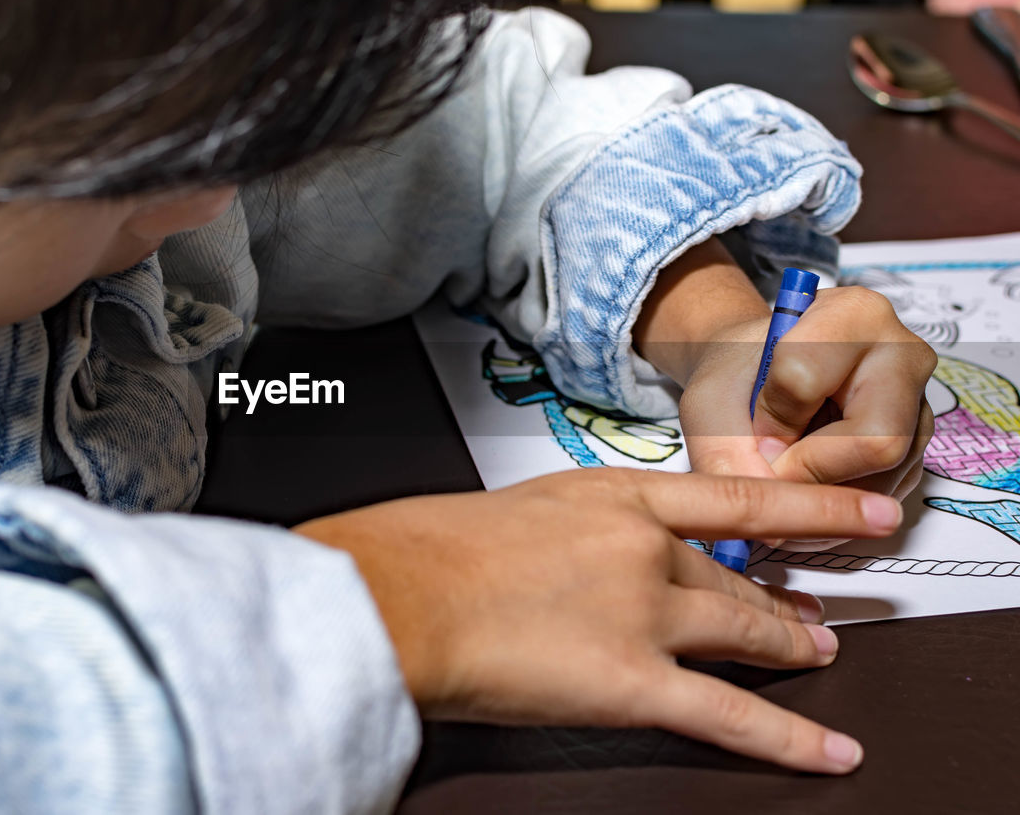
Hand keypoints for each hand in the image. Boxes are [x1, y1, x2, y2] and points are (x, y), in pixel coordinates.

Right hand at [296, 468, 903, 773]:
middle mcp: (641, 549)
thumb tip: (576, 562)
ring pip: (742, 633)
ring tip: (814, 657)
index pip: (733, 500)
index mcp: (610, 498)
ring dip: (786, 648)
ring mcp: (643, 614)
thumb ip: (567, 533)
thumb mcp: (512, 511)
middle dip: (780, 600)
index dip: (806, 508)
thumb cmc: (429, 550)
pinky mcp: (633, 682)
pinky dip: (786, 738)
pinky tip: (823, 748)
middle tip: (812, 614)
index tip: (851, 513)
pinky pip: (728, 714)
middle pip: (735, 579)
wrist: (396, 593)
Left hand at [682, 286, 936, 504]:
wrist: (756, 379)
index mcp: (854, 314)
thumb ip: (722, 452)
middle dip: (812, 471)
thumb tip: (772, 521)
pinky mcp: (919, 453)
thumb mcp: (708, 403)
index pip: (805, 381)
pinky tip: (802, 490)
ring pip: (884, 481)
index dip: (769, 419)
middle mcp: (904, 357)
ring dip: (821, 497)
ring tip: (781, 478)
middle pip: (878, 441)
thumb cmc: (737, 377)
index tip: (753, 421)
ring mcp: (919, 408)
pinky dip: (835, 509)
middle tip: (772, 467)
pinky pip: (885, 499)